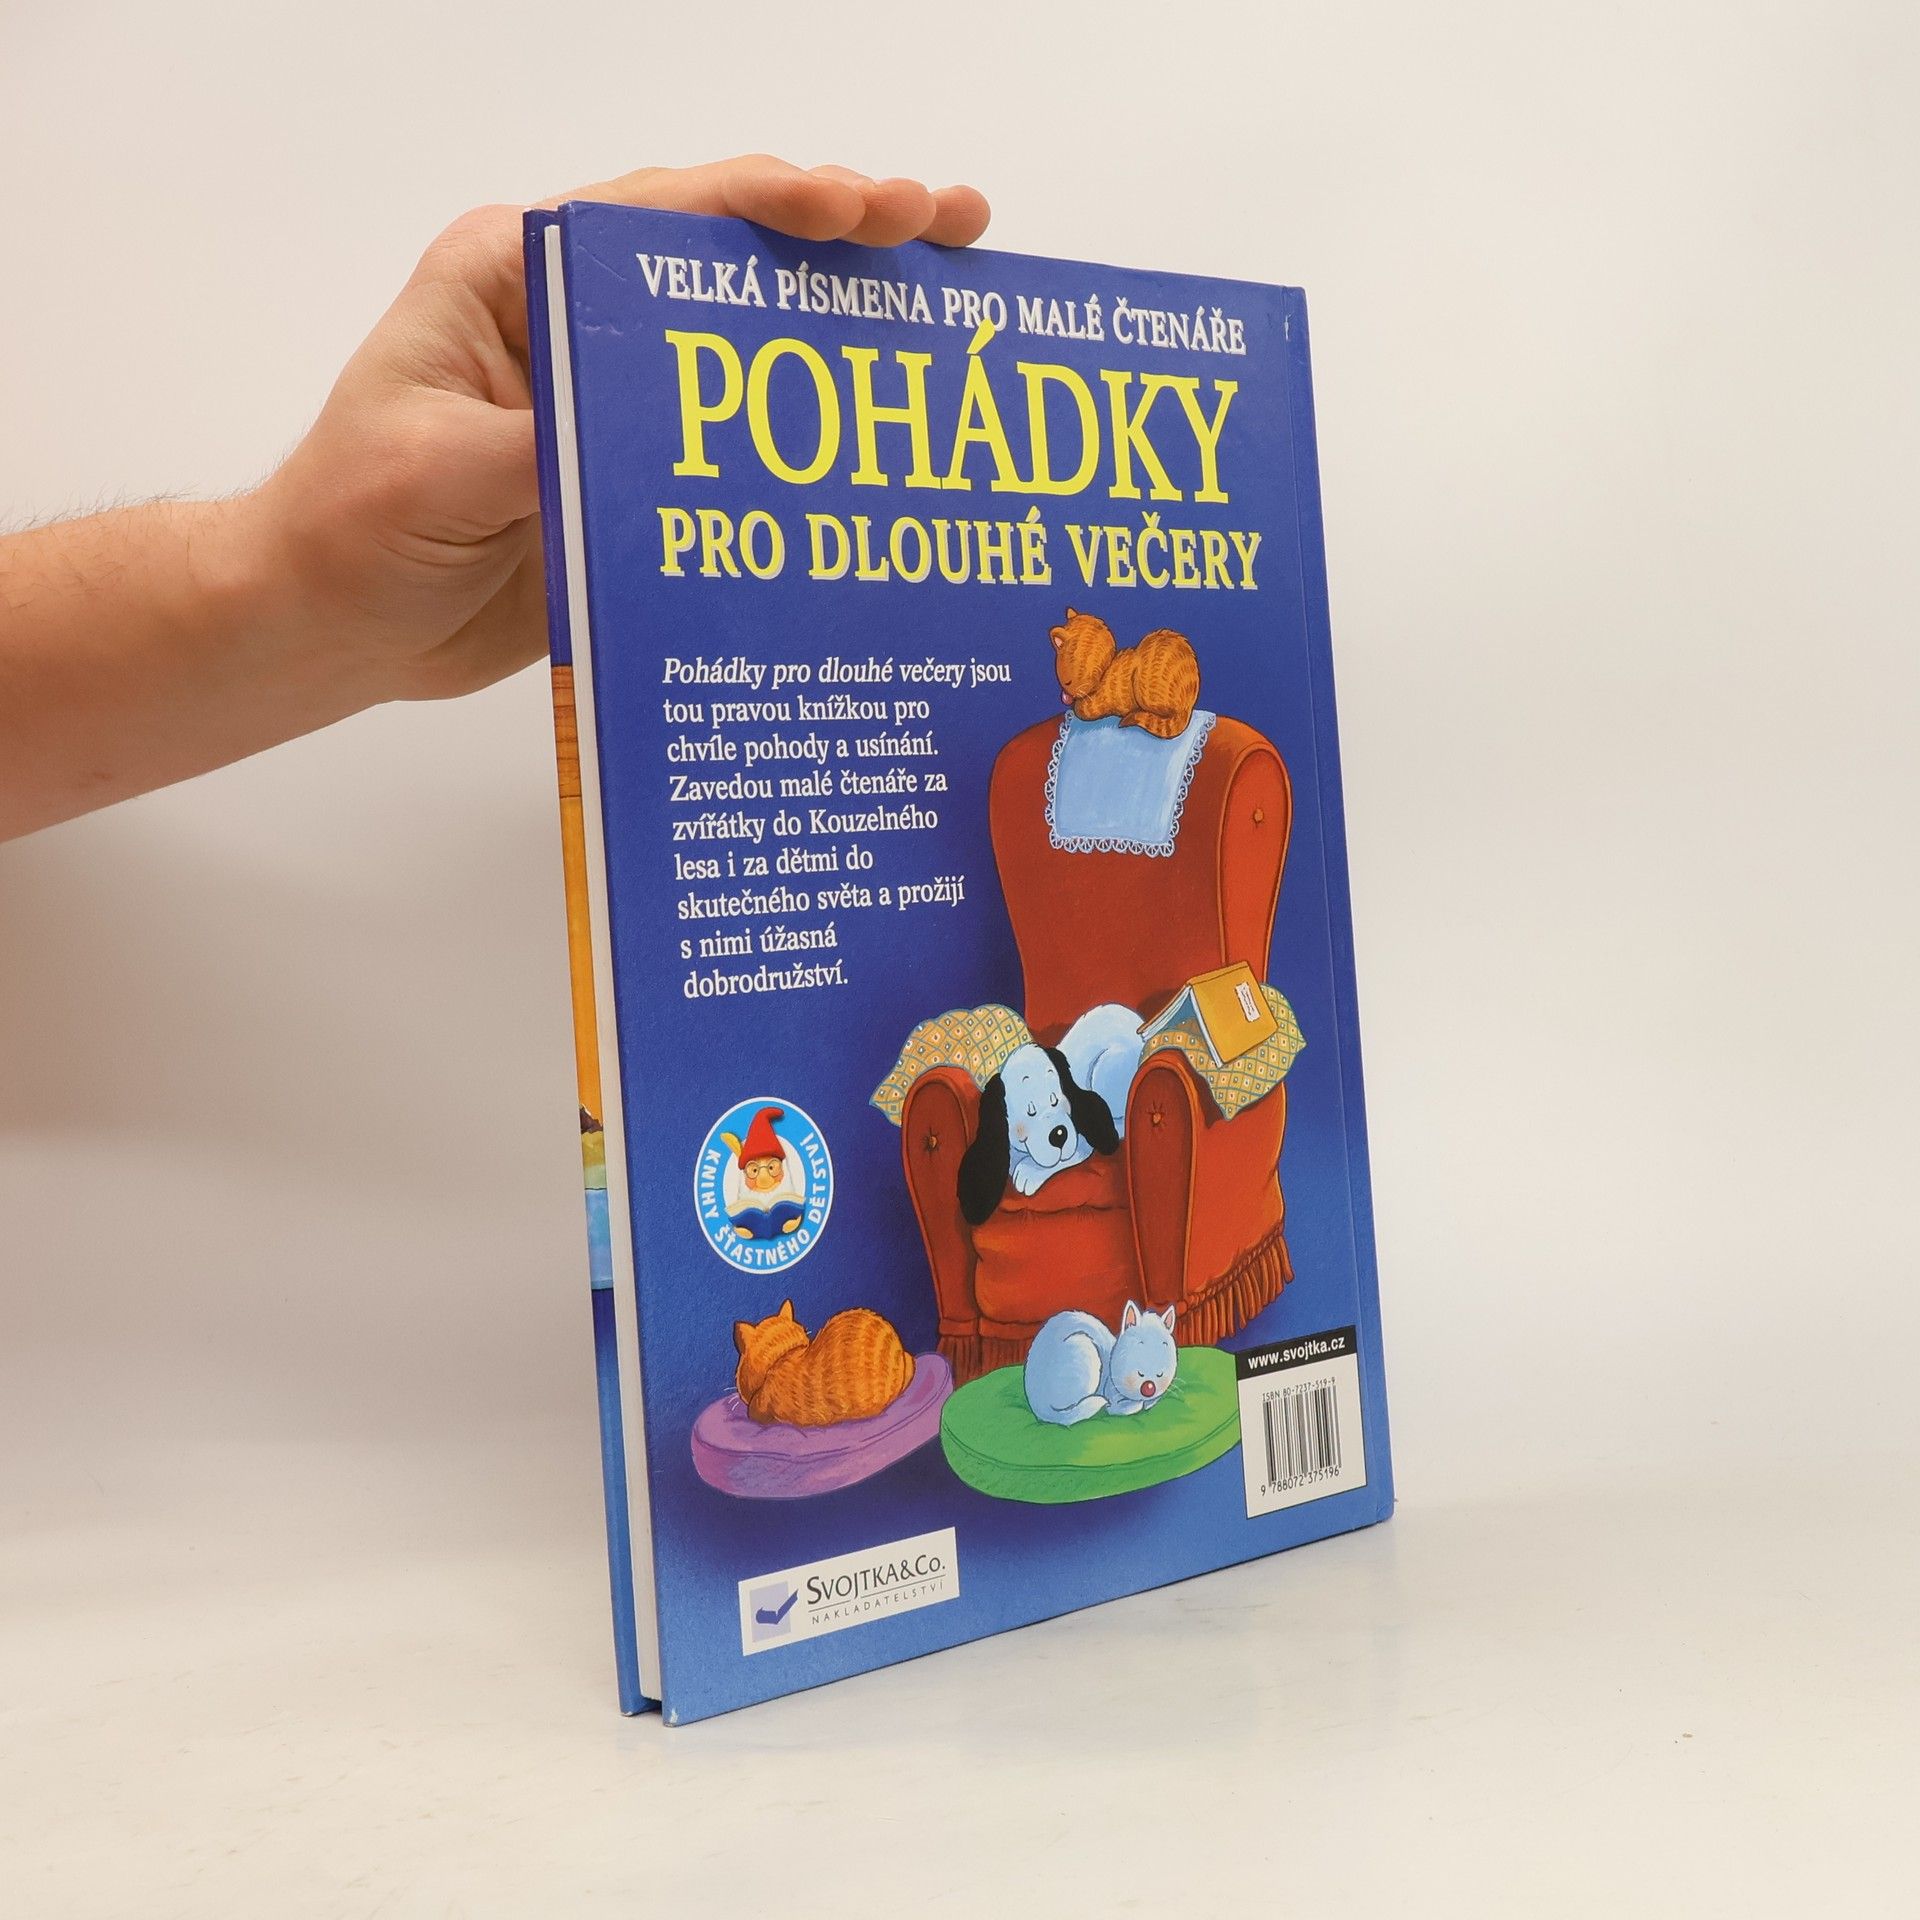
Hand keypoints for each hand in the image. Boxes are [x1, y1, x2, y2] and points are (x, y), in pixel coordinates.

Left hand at [244, 156, 991, 704]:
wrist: (333, 628)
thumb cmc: (351, 526)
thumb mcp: (435, 470)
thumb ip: (543, 438)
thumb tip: (655, 429)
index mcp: (521, 278)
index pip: (666, 215)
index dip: (774, 202)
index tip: (863, 209)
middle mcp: (582, 325)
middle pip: (732, 261)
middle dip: (847, 235)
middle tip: (951, 227)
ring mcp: (619, 404)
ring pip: (753, 348)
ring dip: (849, 326)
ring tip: (954, 304)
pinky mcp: (641, 480)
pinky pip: (743, 450)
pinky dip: (817, 438)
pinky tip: (885, 438)